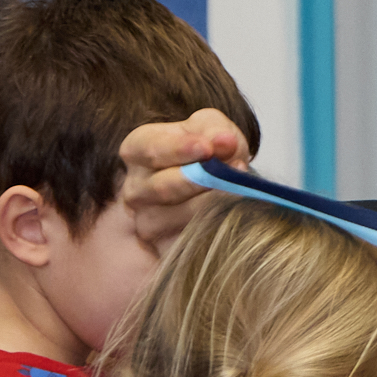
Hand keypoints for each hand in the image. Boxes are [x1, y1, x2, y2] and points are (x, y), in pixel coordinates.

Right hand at [118, 107, 251, 250]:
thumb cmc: (211, 152)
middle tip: (235, 169)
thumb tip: (224, 142)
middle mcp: (135, 189)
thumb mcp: (212, 129)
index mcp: (136, 150)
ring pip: (179, 217)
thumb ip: (214, 129)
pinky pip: (191, 240)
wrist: (220, 186)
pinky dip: (216, 226)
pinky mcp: (165, 247)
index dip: (178, 149)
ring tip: (242, 188)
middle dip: (201, 179)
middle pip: (163, 188)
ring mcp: (147, 221)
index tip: (207, 148)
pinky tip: (233, 214)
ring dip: (215, 203)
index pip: (150, 149)